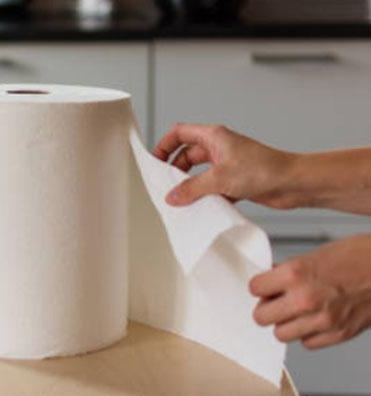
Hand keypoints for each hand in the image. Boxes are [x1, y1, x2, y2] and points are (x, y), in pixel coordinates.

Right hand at [153, 123, 297, 207]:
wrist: (294, 184)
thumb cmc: (264, 169)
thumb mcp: (220, 178)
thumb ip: (192, 188)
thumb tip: (172, 196)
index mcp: (214, 136)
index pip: (180, 133)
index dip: (164, 145)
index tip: (155, 161)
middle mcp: (220, 148)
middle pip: (187, 155)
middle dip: (175, 169)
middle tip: (165, 185)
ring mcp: (227, 165)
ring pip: (199, 173)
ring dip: (190, 186)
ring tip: (181, 199)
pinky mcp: (235, 181)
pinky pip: (212, 188)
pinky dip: (205, 197)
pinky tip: (201, 208)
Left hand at [249, 235, 370, 348]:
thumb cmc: (359, 257)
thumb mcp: (315, 254)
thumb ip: (288, 271)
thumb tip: (270, 279)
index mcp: (295, 274)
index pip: (254, 288)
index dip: (260, 286)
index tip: (266, 286)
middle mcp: (305, 299)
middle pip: (261, 317)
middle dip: (268, 308)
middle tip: (277, 301)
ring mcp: (322, 320)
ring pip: (281, 334)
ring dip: (286, 323)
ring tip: (298, 311)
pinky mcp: (338, 334)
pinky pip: (307, 343)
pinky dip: (309, 333)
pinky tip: (317, 319)